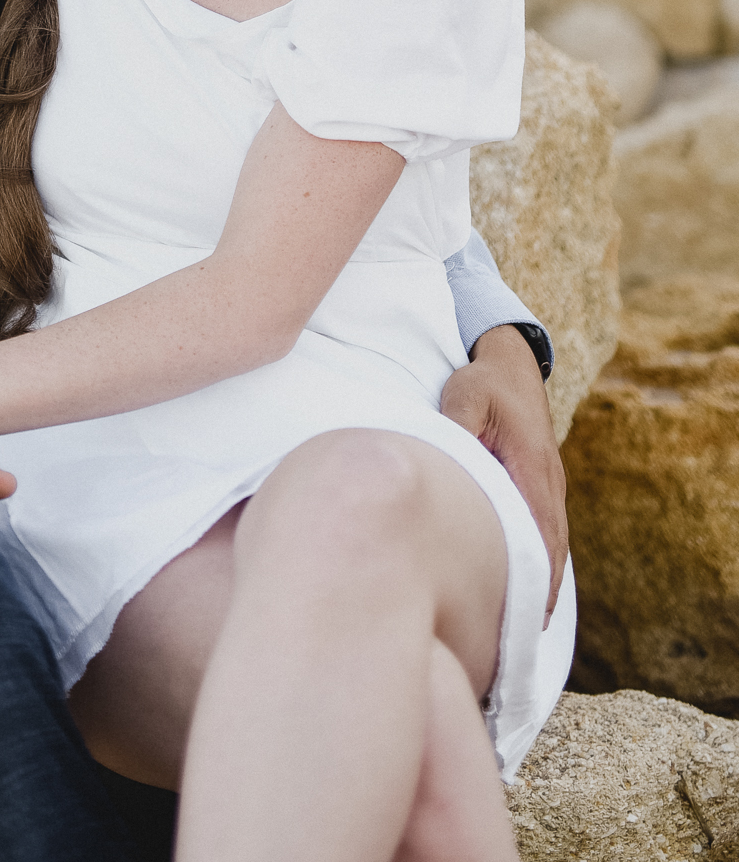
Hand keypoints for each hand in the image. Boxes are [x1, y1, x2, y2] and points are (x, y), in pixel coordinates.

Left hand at [441, 325, 567, 624]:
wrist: (510, 361)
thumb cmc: (483, 381)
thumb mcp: (465, 396)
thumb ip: (459, 427)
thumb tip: (452, 460)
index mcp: (533, 470)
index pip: (541, 537)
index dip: (537, 581)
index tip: (526, 621)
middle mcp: (548, 486)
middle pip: (552, 552)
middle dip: (541, 597)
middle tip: (522, 642)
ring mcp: (548, 487)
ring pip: (551, 546)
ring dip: (543, 584)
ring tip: (524, 630)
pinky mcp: (540, 484)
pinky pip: (544, 531)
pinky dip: (541, 561)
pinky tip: (525, 587)